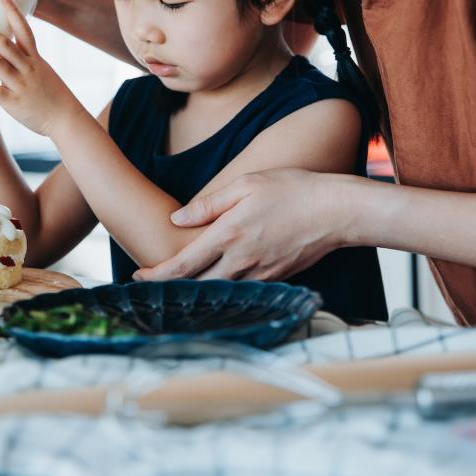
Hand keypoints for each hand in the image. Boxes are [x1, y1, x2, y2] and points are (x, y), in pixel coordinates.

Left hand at [0, 0, 85, 136]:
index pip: (24, 30)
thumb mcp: (44, 72)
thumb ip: (27, 61)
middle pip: (3, 44)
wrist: (66, 120)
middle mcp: (28, 68)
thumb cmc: (53, 96)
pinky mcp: (13, 102)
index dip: (13, 11)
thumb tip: (11, 48)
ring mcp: (20, 85)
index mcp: (35, 59)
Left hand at [134, 169, 366, 280]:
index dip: (157, 275)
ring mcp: (260, 273)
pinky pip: (242, 288)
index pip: (183, 265)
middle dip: (172, 288)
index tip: (139, 277)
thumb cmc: (293, 190)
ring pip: (219, 291)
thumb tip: (177, 218)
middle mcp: (242, 261)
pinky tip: (217, 281)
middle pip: (197, 286)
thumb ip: (210, 204)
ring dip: (197, 291)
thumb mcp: (247, 184)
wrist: (336, 212)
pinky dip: (225, 289)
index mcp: (229, 236)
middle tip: (153, 285)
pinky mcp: (275, 278)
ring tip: (179, 285)